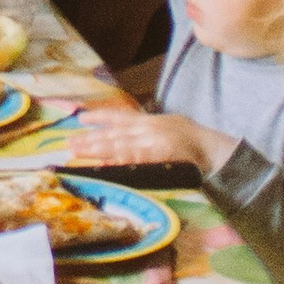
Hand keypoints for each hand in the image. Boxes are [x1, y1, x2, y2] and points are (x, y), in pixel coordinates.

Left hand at [62, 106, 228, 182]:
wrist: (212, 149)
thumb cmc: (191, 140)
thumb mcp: (167, 126)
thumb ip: (145, 132)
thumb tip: (123, 141)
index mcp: (149, 121)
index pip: (120, 117)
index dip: (99, 117)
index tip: (81, 118)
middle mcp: (148, 129)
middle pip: (114, 134)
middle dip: (92, 139)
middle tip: (70, 143)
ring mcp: (153, 143)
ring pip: (120, 146)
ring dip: (98, 150)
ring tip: (79, 152)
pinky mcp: (159, 156)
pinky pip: (135, 161)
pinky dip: (119, 163)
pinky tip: (105, 166)